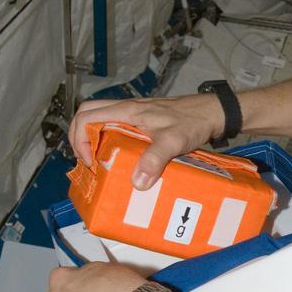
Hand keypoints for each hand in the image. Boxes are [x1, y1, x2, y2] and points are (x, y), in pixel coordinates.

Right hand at [68, 94, 225, 189]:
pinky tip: (121, 158)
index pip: (86, 116)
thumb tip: (137, 182)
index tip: (90, 161)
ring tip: (100, 162)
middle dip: (80, 137)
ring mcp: (134, 114)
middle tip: (88, 161)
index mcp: (127, 111)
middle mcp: (126, 110)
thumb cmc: (193, 120)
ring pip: (101, 120)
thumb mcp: (174, 141)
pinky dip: (110, 140)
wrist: (211, 113)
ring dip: (94, 138)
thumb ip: (154, 159)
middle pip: (88, 114)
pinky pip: (117, 126)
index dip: (80, 139)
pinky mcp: (143, 121)